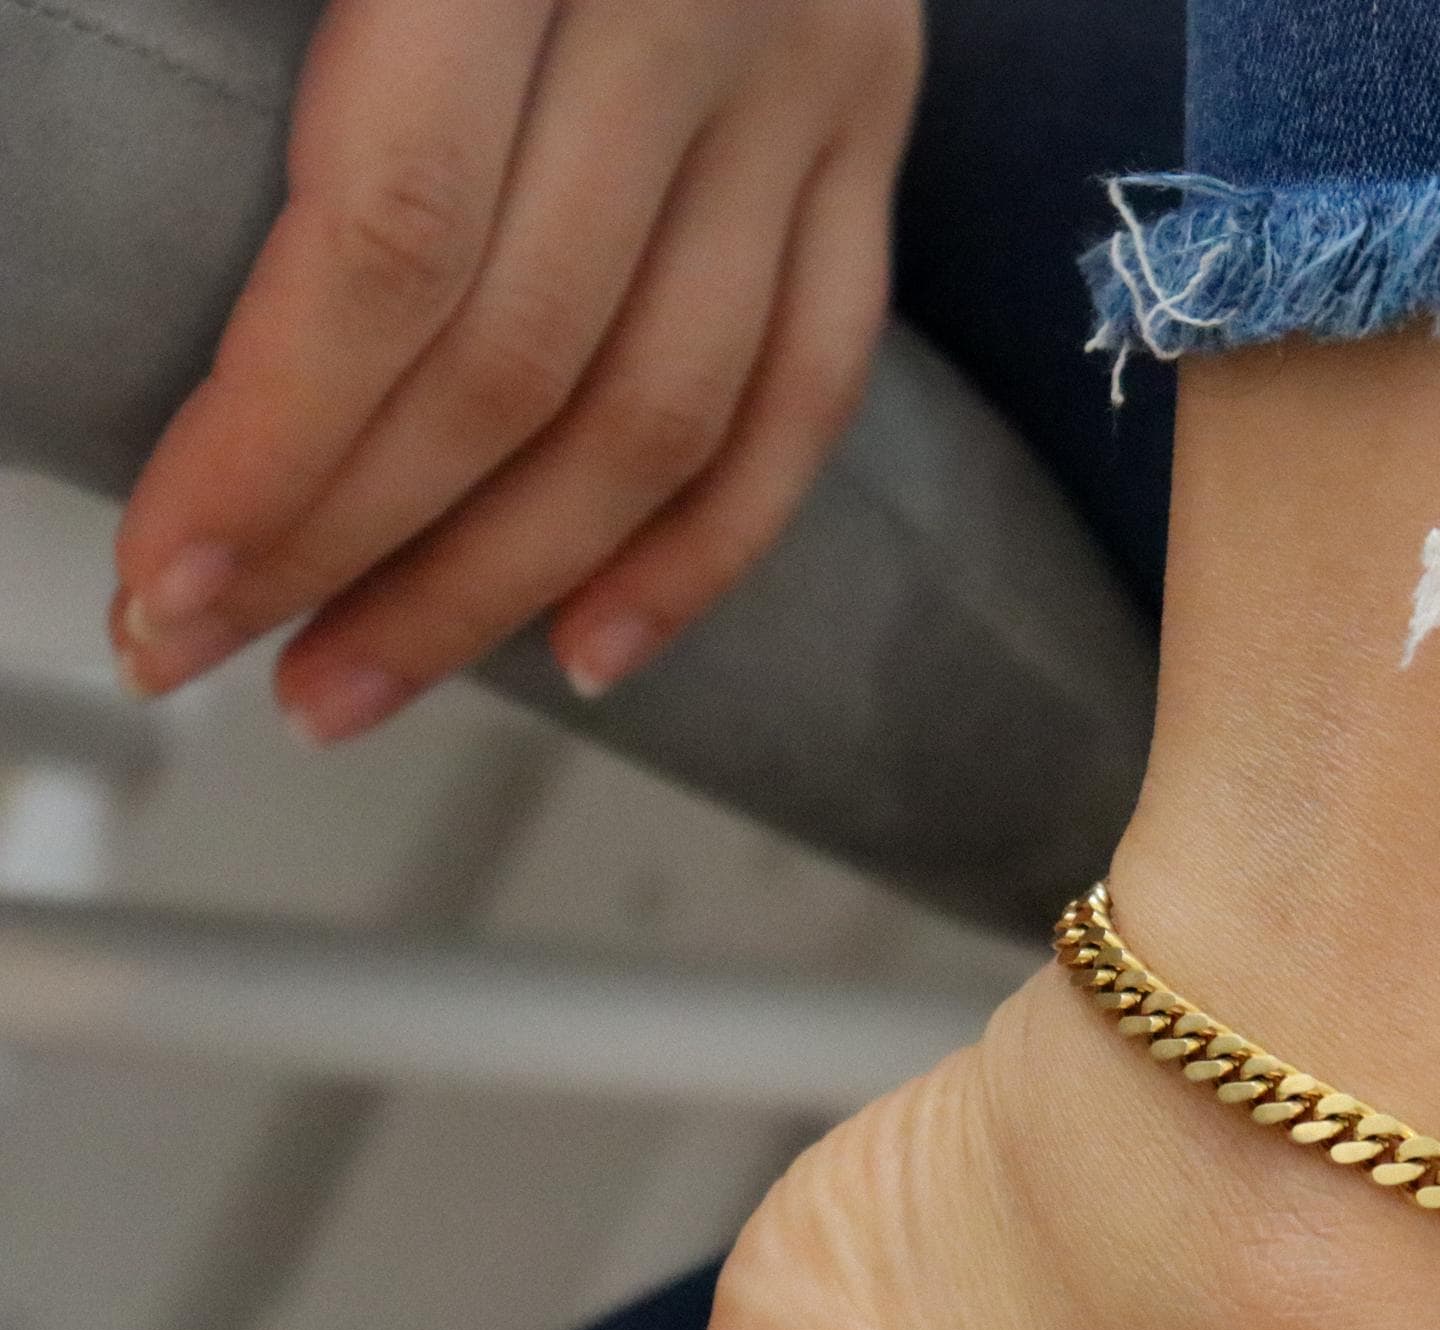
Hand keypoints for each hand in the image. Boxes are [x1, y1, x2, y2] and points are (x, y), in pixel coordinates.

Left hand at [109, 0, 921, 741]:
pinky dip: (714, 540)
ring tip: (359, 680)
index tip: (167, 577)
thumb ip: (267, 9)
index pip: (394, 243)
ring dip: (504, 580)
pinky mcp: (870, 133)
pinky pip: (817, 382)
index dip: (274, 437)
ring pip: (670, 407)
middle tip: (218, 655)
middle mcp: (696, 13)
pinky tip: (599, 646)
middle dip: (356, 541)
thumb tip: (97, 217)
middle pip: (525, 358)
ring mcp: (810, 84)